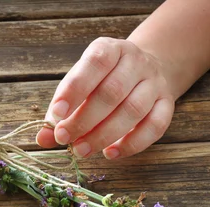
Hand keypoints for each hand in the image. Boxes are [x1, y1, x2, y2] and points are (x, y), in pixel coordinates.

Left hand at [36, 37, 174, 158]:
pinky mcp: (167, 104)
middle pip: (112, 92)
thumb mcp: (80, 83)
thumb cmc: (103, 79)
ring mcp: (154, 83)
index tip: (56, 115)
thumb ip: (62, 109)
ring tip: (82, 151)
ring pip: (133, 111)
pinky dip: (132, 144)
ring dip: (104, 135)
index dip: (74, 90)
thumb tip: (43, 138)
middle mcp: (136, 62)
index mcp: (110, 49)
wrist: (147, 70)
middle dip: (85, 120)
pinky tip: (111, 153)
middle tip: (65, 139)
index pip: (94, 64)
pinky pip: (155, 126)